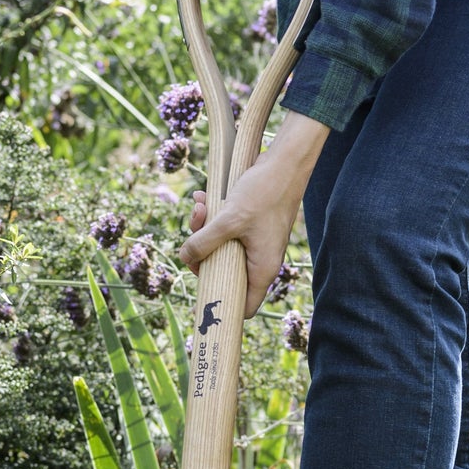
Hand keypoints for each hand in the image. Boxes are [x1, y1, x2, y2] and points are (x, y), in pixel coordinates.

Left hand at [183, 112, 329, 312]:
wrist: (284, 162)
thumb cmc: (264, 193)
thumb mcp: (229, 219)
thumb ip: (204, 241)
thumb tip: (184, 258)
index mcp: (263, 268)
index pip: (244, 306)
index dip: (222, 306)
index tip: (199, 302)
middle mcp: (260, 259)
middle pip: (223, 272)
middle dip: (203, 255)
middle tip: (193, 238)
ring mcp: (255, 242)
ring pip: (221, 248)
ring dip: (204, 230)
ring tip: (199, 207)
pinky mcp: (250, 225)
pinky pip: (225, 229)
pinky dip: (212, 217)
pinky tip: (203, 198)